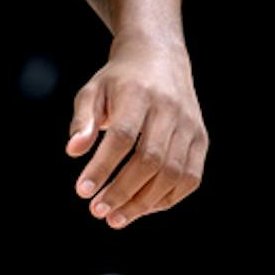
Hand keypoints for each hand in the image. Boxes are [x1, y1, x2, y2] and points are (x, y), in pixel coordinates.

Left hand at [67, 35, 207, 227]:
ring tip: (116, 218)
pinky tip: (143, 208)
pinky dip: (168, 198)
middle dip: (123, 191)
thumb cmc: (118, 80)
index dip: (103, 167)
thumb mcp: (92, 90)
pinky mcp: (201, 139)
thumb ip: (83, 120)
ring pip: (173, 173)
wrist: (159, 57)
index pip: (123, 137)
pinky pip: (191, 177)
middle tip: (97, 211)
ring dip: (144, 202)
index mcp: (139, 95)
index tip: (82, 191)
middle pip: (150, 160)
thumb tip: (73, 151)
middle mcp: (170, 111)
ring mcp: (190, 126)